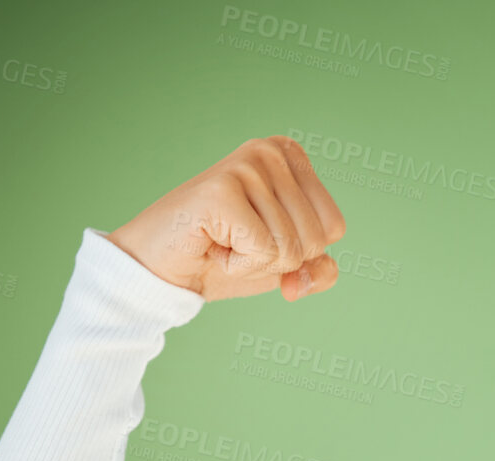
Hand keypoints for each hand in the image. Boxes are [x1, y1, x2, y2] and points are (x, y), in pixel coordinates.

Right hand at [106, 135, 346, 302]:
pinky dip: (238, 267)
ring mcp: (245, 166)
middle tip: (235, 241)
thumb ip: (318, 270)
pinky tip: (211, 245)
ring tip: (221, 241)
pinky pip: (265, 253)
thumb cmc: (222, 259)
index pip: (334, 228)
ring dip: (253, 264)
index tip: (257, 237)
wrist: (161, 270)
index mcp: (291, 157)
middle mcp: (270, 151)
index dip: (299, 253)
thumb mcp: (282, 266)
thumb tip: (314, 274)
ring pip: (291, 250)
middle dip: (277, 260)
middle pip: (316, 240)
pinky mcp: (222, 190)